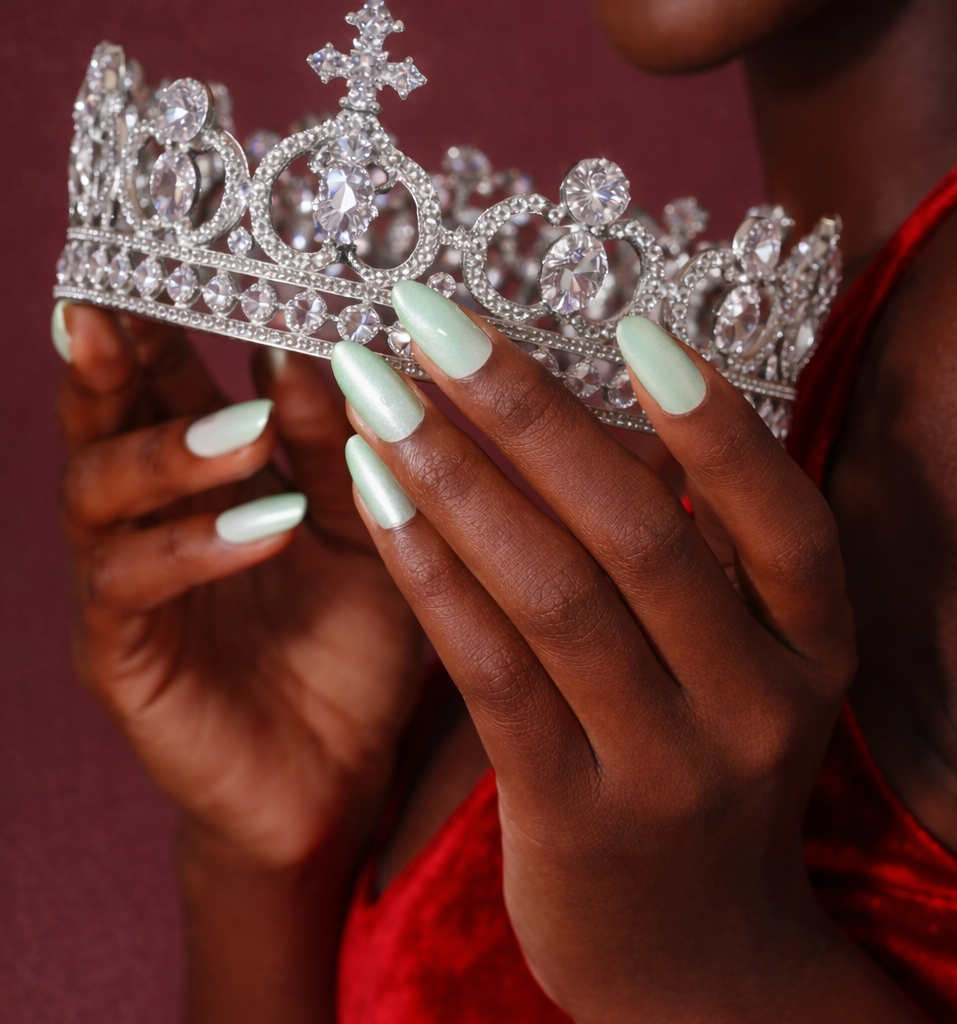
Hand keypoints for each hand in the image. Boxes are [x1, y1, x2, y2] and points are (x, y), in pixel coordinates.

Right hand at [55, 303, 421, 870]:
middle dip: (115, 354)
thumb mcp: (368, 530)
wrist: (337, 772)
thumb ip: (342, 450)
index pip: (170, 374)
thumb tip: (321, 350)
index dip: (170, 312)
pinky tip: (264, 527)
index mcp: (208, 474)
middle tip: (129, 304)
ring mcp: (124, 584)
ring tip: (249, 433)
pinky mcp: (123, 655)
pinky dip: (195, 547)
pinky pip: (131, 586)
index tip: (194, 248)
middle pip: (103, 412)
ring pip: (97, 491)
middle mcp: (150, 515)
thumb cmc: (354, 641)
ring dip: (170, 452)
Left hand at [329, 283, 925, 1021]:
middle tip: (433, 320)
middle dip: (527, 414)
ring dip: (453, 480)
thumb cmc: (707, 767)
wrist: (692, 957)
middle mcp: (754, 706)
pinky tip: (372, 496)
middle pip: (638, 536)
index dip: (715, 426)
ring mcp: (665, 770)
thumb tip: (598, 404)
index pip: (784, 522)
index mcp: (812, 650)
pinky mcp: (571, 818)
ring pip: (552, 596)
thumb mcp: (743, 668)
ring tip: (372, 392)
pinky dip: (429, 574)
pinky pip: (490, 673)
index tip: (628, 326)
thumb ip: (704, 557)